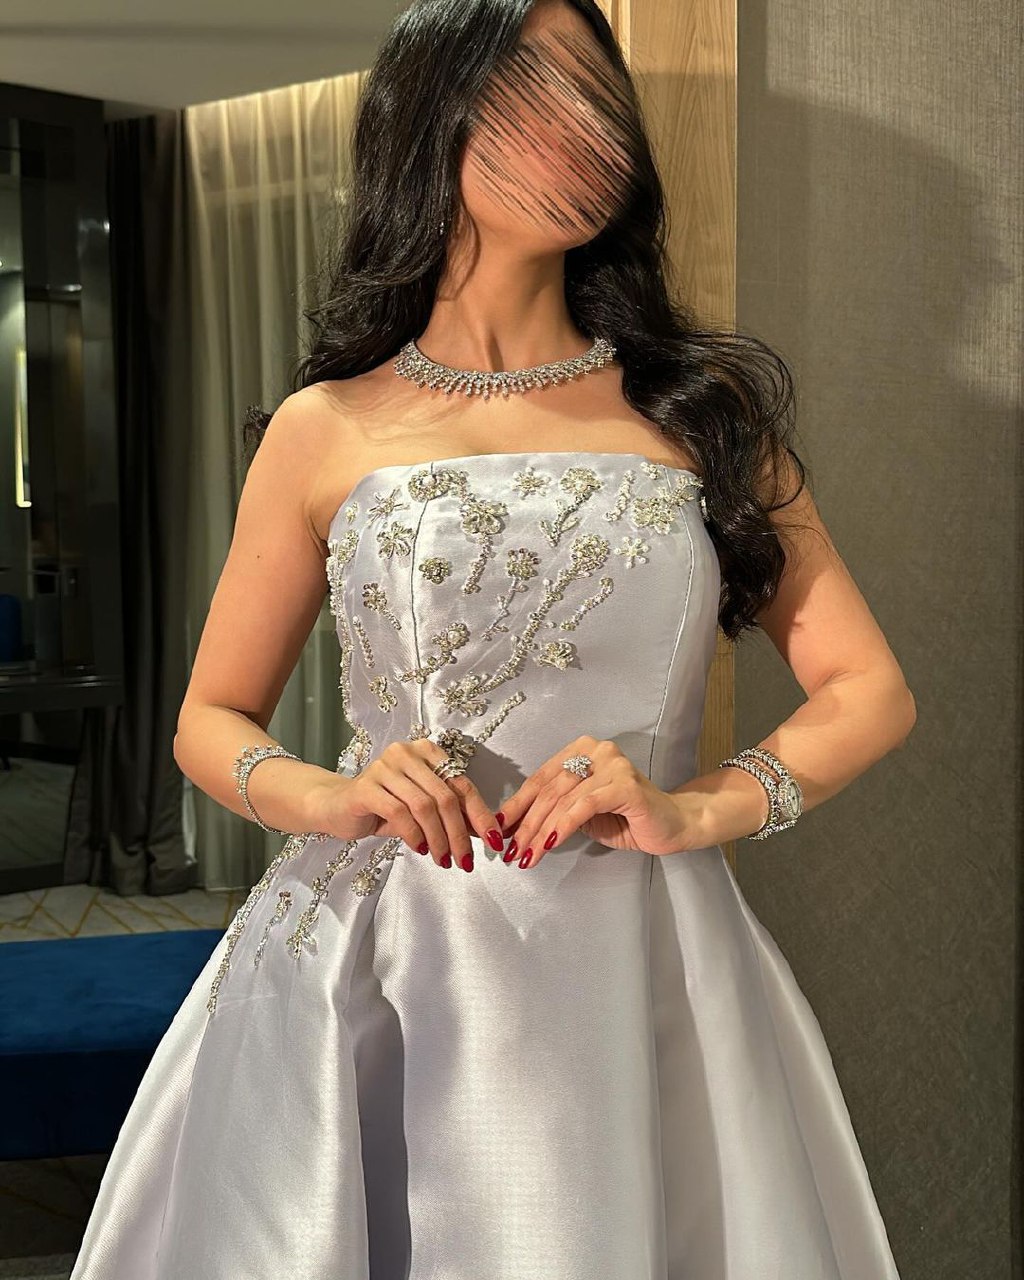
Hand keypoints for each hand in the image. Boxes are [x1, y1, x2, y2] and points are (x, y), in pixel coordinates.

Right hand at [307, 740, 504, 871]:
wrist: (335, 806)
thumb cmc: (382, 807)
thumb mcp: (421, 809)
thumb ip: (450, 814)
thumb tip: (487, 832)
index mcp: (426, 752)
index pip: (462, 784)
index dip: (480, 814)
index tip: (493, 840)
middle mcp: (406, 753)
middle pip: (446, 796)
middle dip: (460, 834)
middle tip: (465, 860)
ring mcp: (385, 767)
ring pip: (425, 806)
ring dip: (439, 839)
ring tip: (442, 859)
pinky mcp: (366, 787)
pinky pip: (399, 813)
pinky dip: (414, 835)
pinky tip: (420, 848)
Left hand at [497, 735, 701, 868]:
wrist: (672, 825)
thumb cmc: (626, 819)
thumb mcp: (581, 812)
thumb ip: (554, 810)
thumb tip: (513, 826)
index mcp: (582, 749)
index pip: (541, 778)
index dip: (517, 805)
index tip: (498, 829)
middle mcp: (596, 750)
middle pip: (548, 789)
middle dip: (525, 824)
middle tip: (510, 850)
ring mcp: (612, 765)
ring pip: (562, 799)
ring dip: (539, 831)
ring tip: (526, 855)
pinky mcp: (624, 786)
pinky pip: (583, 807)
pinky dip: (562, 827)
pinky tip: (549, 844)